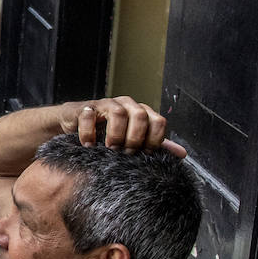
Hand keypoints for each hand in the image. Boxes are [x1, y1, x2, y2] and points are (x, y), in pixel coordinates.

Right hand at [61, 96, 185, 156]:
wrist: (75, 125)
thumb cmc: (106, 133)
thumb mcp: (133, 140)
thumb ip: (154, 144)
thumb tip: (182, 154)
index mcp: (141, 112)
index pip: (158, 121)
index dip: (154, 140)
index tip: (144, 154)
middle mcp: (126, 105)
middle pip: (141, 115)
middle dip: (134, 138)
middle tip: (125, 152)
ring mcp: (105, 104)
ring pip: (118, 113)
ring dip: (115, 134)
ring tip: (109, 148)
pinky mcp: (85, 108)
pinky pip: (89, 116)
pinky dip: (89, 133)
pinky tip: (88, 145)